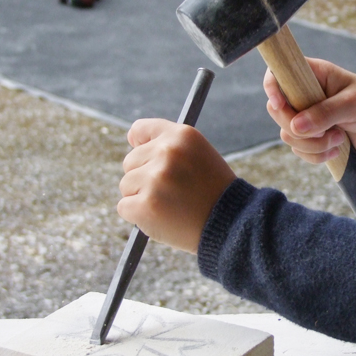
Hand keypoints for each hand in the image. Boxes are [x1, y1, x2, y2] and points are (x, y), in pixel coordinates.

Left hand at [118, 119, 235, 252]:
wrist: (231, 225)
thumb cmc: (213, 191)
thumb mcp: (199, 155)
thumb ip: (170, 145)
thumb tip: (132, 138)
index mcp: (182, 136)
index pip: (141, 129)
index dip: (140, 145)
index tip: (148, 159)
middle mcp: (167, 152)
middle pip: (130, 162)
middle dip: (145, 177)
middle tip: (174, 191)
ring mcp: (155, 179)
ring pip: (126, 185)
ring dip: (142, 197)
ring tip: (171, 205)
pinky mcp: (145, 205)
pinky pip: (124, 207)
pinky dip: (138, 216)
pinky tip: (163, 218)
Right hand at [264, 58, 355, 163]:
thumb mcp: (353, 104)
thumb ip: (325, 113)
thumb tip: (296, 126)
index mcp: (313, 74)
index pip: (278, 73)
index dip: (272, 88)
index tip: (279, 104)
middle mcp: (305, 94)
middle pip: (277, 110)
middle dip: (297, 128)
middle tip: (325, 132)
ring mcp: (306, 116)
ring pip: (288, 134)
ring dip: (313, 144)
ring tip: (340, 139)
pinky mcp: (311, 136)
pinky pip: (299, 150)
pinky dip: (316, 155)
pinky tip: (337, 150)